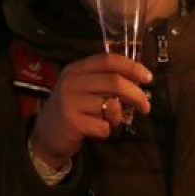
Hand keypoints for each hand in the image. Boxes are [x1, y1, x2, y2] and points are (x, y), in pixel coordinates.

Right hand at [31, 53, 151, 168]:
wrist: (46, 135)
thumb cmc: (73, 108)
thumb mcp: (85, 88)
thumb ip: (107, 81)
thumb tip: (140, 79)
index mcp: (77, 69)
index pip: (108, 60)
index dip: (132, 67)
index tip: (148, 77)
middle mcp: (72, 82)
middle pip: (114, 82)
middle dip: (136, 94)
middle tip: (146, 106)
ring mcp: (70, 102)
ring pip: (110, 106)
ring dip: (119, 117)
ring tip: (111, 121)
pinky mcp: (71, 122)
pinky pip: (103, 126)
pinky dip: (107, 130)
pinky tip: (96, 130)